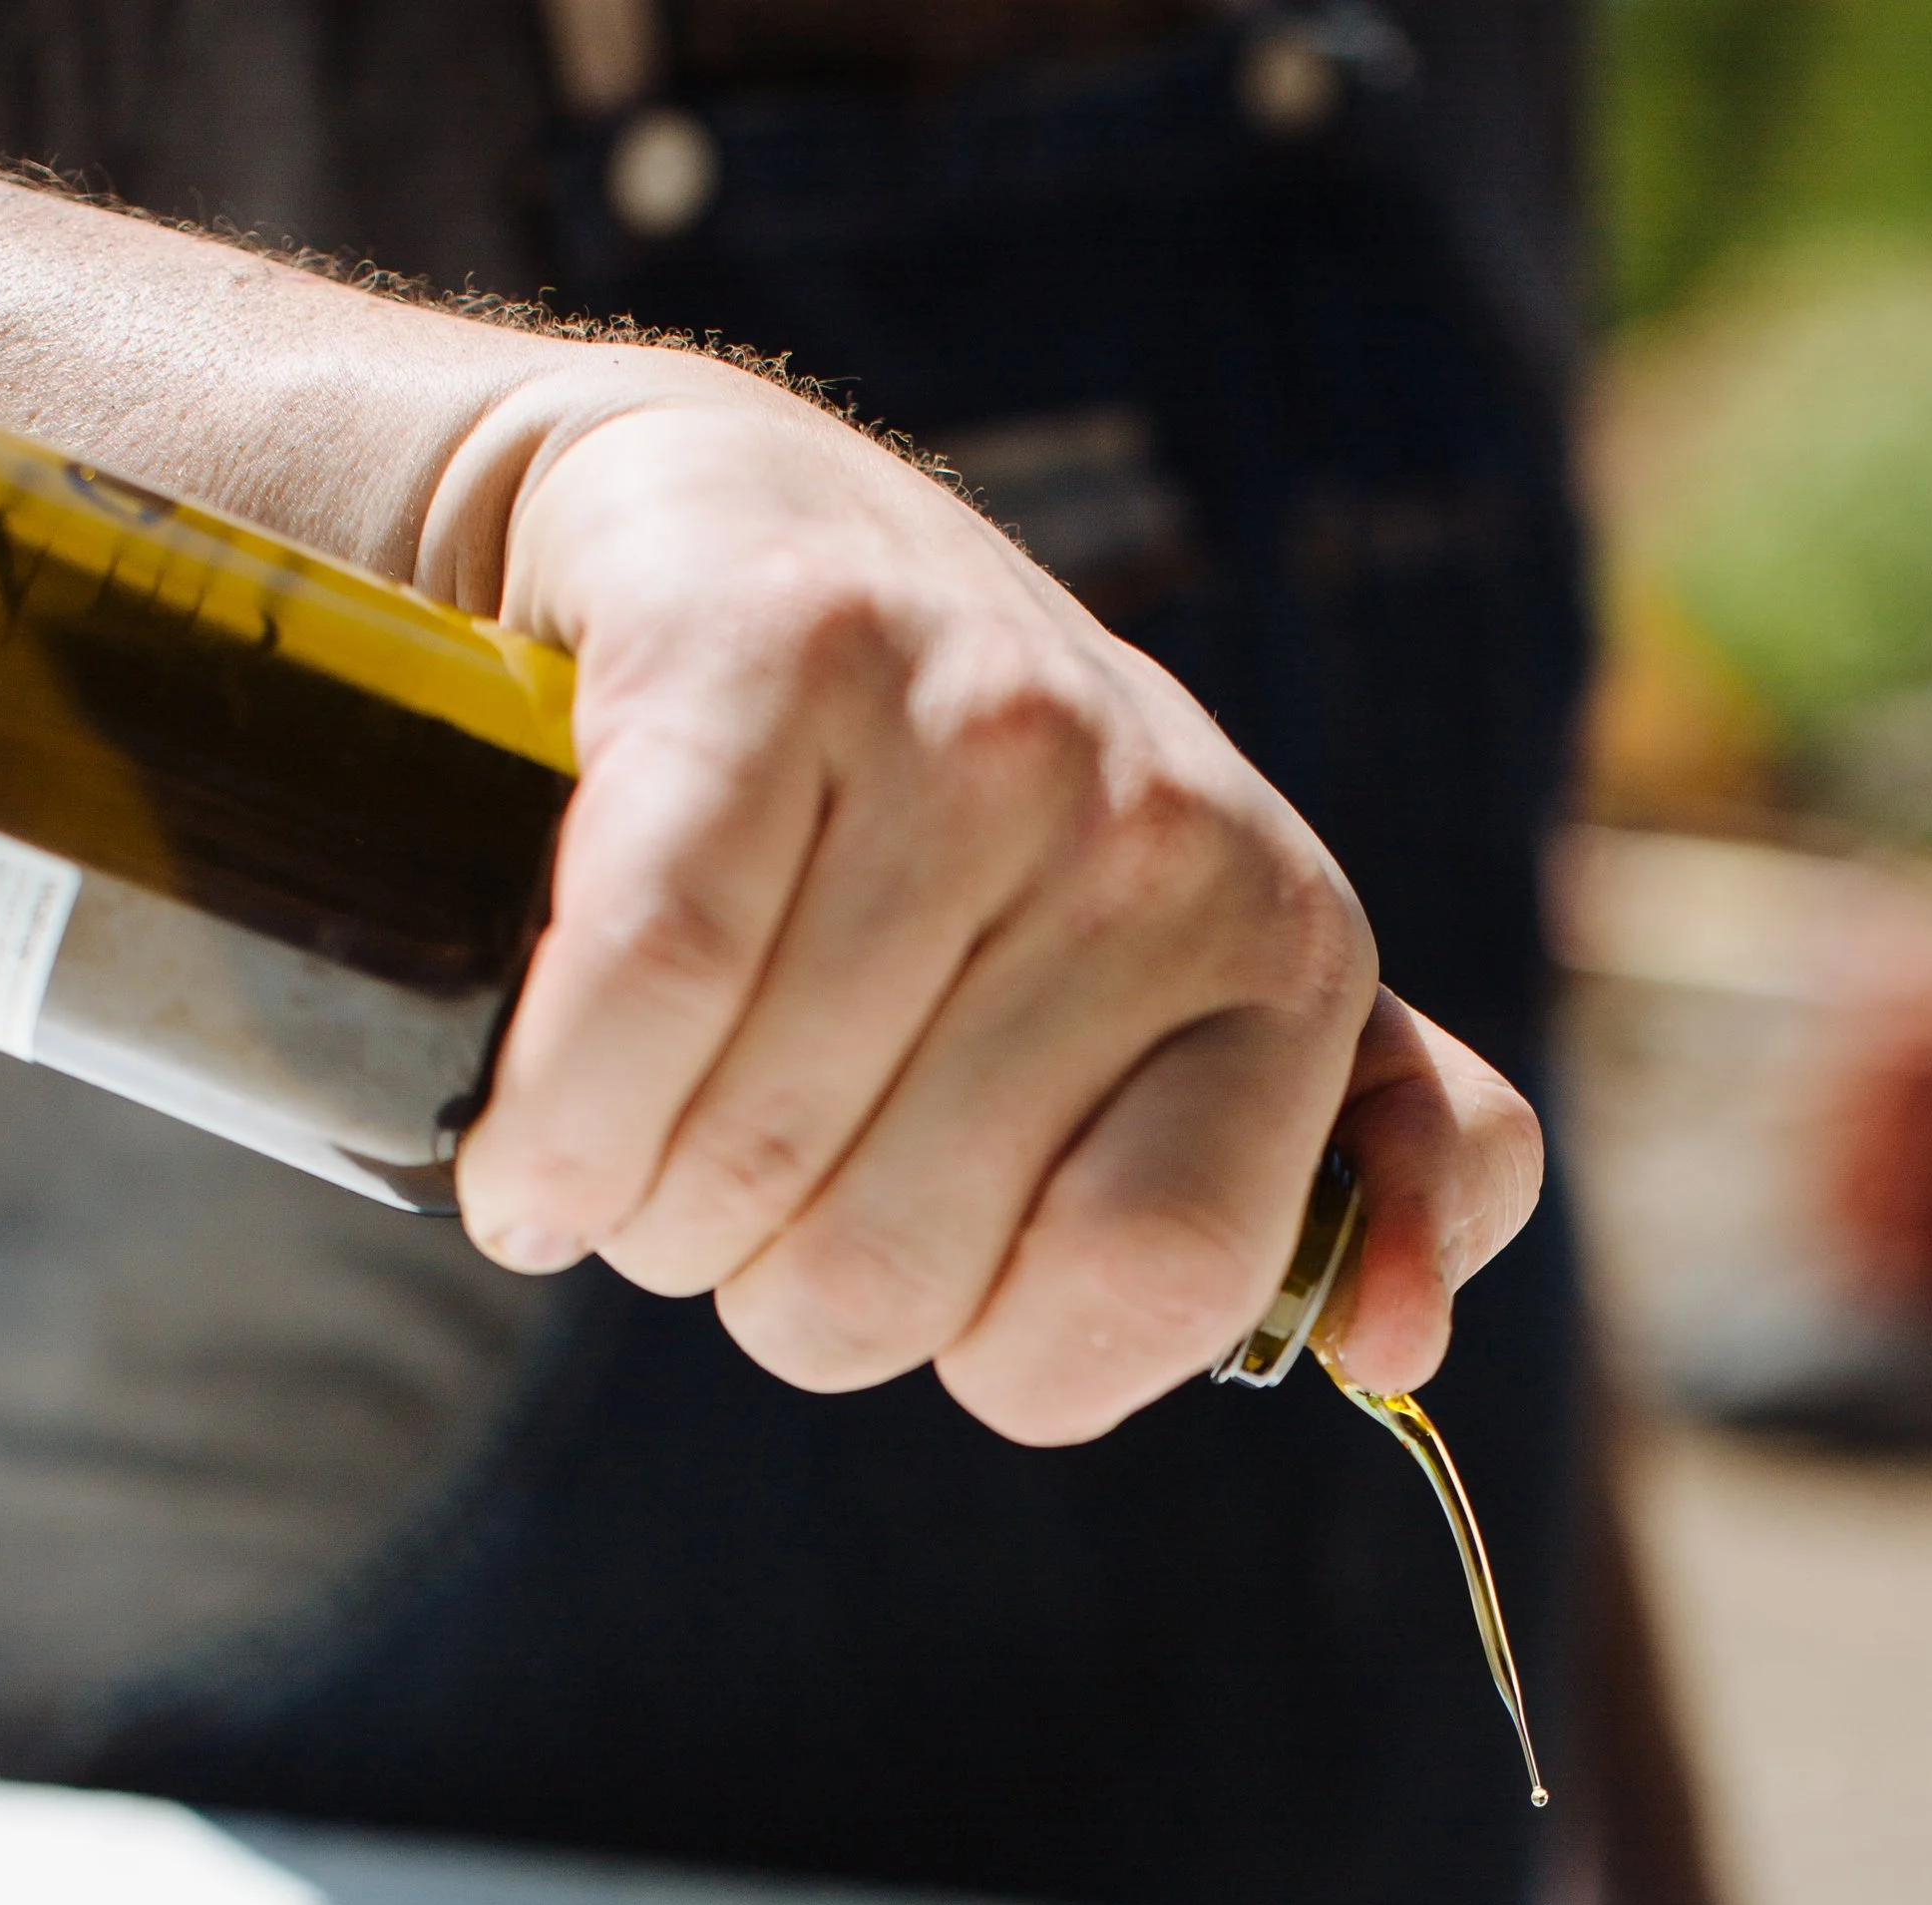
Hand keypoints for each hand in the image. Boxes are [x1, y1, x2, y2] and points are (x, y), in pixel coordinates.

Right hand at [444, 378, 1538, 1438]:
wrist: (711, 527)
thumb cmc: (940, 833)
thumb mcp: (1176, 998)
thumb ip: (1335, 1171)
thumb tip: (1403, 1346)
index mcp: (1293, 958)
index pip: (1158, 1287)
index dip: (1001, 1349)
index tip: (938, 1266)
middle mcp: (1171, 835)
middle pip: (903, 1266)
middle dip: (778, 1277)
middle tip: (751, 1162)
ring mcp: (985, 730)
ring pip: (752, 1162)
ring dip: (645, 1203)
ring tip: (648, 1115)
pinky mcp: (781, 648)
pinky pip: (650, 995)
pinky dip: (552, 1120)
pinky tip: (528, 1152)